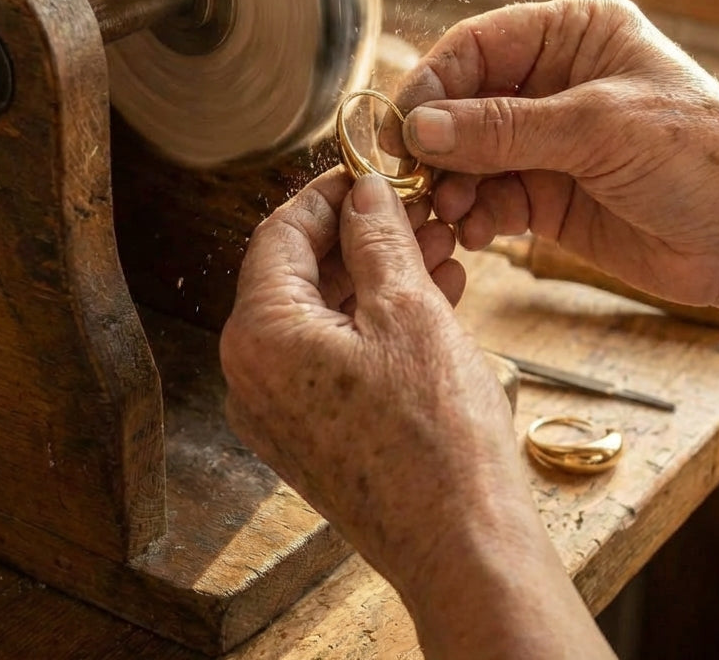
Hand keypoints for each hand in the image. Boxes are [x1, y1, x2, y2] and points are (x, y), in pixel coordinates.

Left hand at [221, 168, 616, 657]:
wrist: (464, 547)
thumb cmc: (437, 435)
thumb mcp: (409, 310)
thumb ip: (378, 237)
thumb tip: (364, 189)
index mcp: (260, 336)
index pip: (280, 233)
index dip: (328, 193)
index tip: (370, 171)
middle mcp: (253, 375)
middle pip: (300, 273)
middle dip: (363, 235)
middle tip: (417, 208)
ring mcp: (281, 410)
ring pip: (324, 314)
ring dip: (378, 275)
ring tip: (439, 248)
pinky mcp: (313, 433)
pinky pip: (335, 355)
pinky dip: (377, 322)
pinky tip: (433, 296)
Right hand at [391, 0, 718, 308]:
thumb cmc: (701, 157)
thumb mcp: (598, 129)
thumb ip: (502, 130)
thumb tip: (417, 128)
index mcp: (575, 34)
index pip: (478, 45)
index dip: (433, 83)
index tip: (402, 128)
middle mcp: (556, 81)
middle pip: (465, 102)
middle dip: (437, 141)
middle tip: (414, 177)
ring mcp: (550, 141)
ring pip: (470, 155)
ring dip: (452, 183)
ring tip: (450, 211)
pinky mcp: (549, 194)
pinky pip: (491, 197)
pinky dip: (475, 214)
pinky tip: (476, 232)